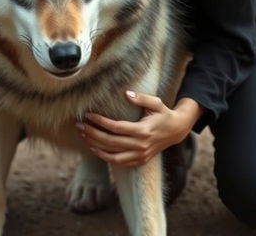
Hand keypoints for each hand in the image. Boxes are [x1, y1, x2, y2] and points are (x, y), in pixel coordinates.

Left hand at [76, 90, 194, 167]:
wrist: (176, 131)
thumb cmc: (164, 114)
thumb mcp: (156, 103)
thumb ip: (141, 98)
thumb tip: (126, 93)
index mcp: (143, 131)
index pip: (116, 128)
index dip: (101, 122)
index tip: (88, 115)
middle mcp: (140, 146)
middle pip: (111, 142)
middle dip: (93, 134)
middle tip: (79, 126)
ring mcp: (140, 155)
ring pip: (112, 155)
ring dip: (95, 146)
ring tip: (84, 136)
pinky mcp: (139, 161)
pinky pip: (118, 162)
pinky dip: (105, 157)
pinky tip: (94, 148)